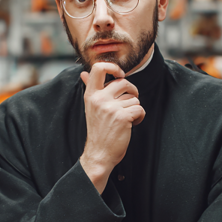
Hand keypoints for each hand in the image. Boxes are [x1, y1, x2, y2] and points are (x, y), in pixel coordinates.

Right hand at [79, 62, 144, 191]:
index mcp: (90, 95)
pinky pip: (139, 108)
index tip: (119, 75)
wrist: (99, 154)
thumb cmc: (98, 131)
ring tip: (127, 118)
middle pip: (123, 82)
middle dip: (132, 91)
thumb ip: (89, 88)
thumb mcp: (91, 107)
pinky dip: (140, 116)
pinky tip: (132, 124)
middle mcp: (99, 99)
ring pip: (134, 97)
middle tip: (129, 102)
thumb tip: (82, 73)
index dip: (113, 67)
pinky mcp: (123, 117)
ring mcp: (111, 108)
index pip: (98, 68)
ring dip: (134, 107)